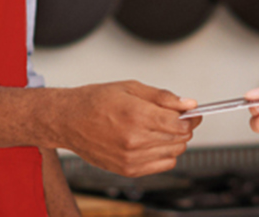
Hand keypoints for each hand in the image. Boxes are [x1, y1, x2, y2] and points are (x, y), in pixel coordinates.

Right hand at [52, 81, 198, 176]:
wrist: (68, 120)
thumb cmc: (95, 101)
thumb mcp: (131, 87)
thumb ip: (163, 97)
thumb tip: (188, 104)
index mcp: (136, 115)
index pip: (180, 124)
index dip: (190, 118)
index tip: (190, 113)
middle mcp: (134, 140)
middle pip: (180, 139)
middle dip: (183, 127)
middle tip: (175, 117)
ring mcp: (130, 158)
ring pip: (174, 152)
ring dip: (174, 140)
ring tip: (158, 128)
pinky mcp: (127, 170)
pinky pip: (163, 165)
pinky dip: (165, 154)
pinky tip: (153, 142)